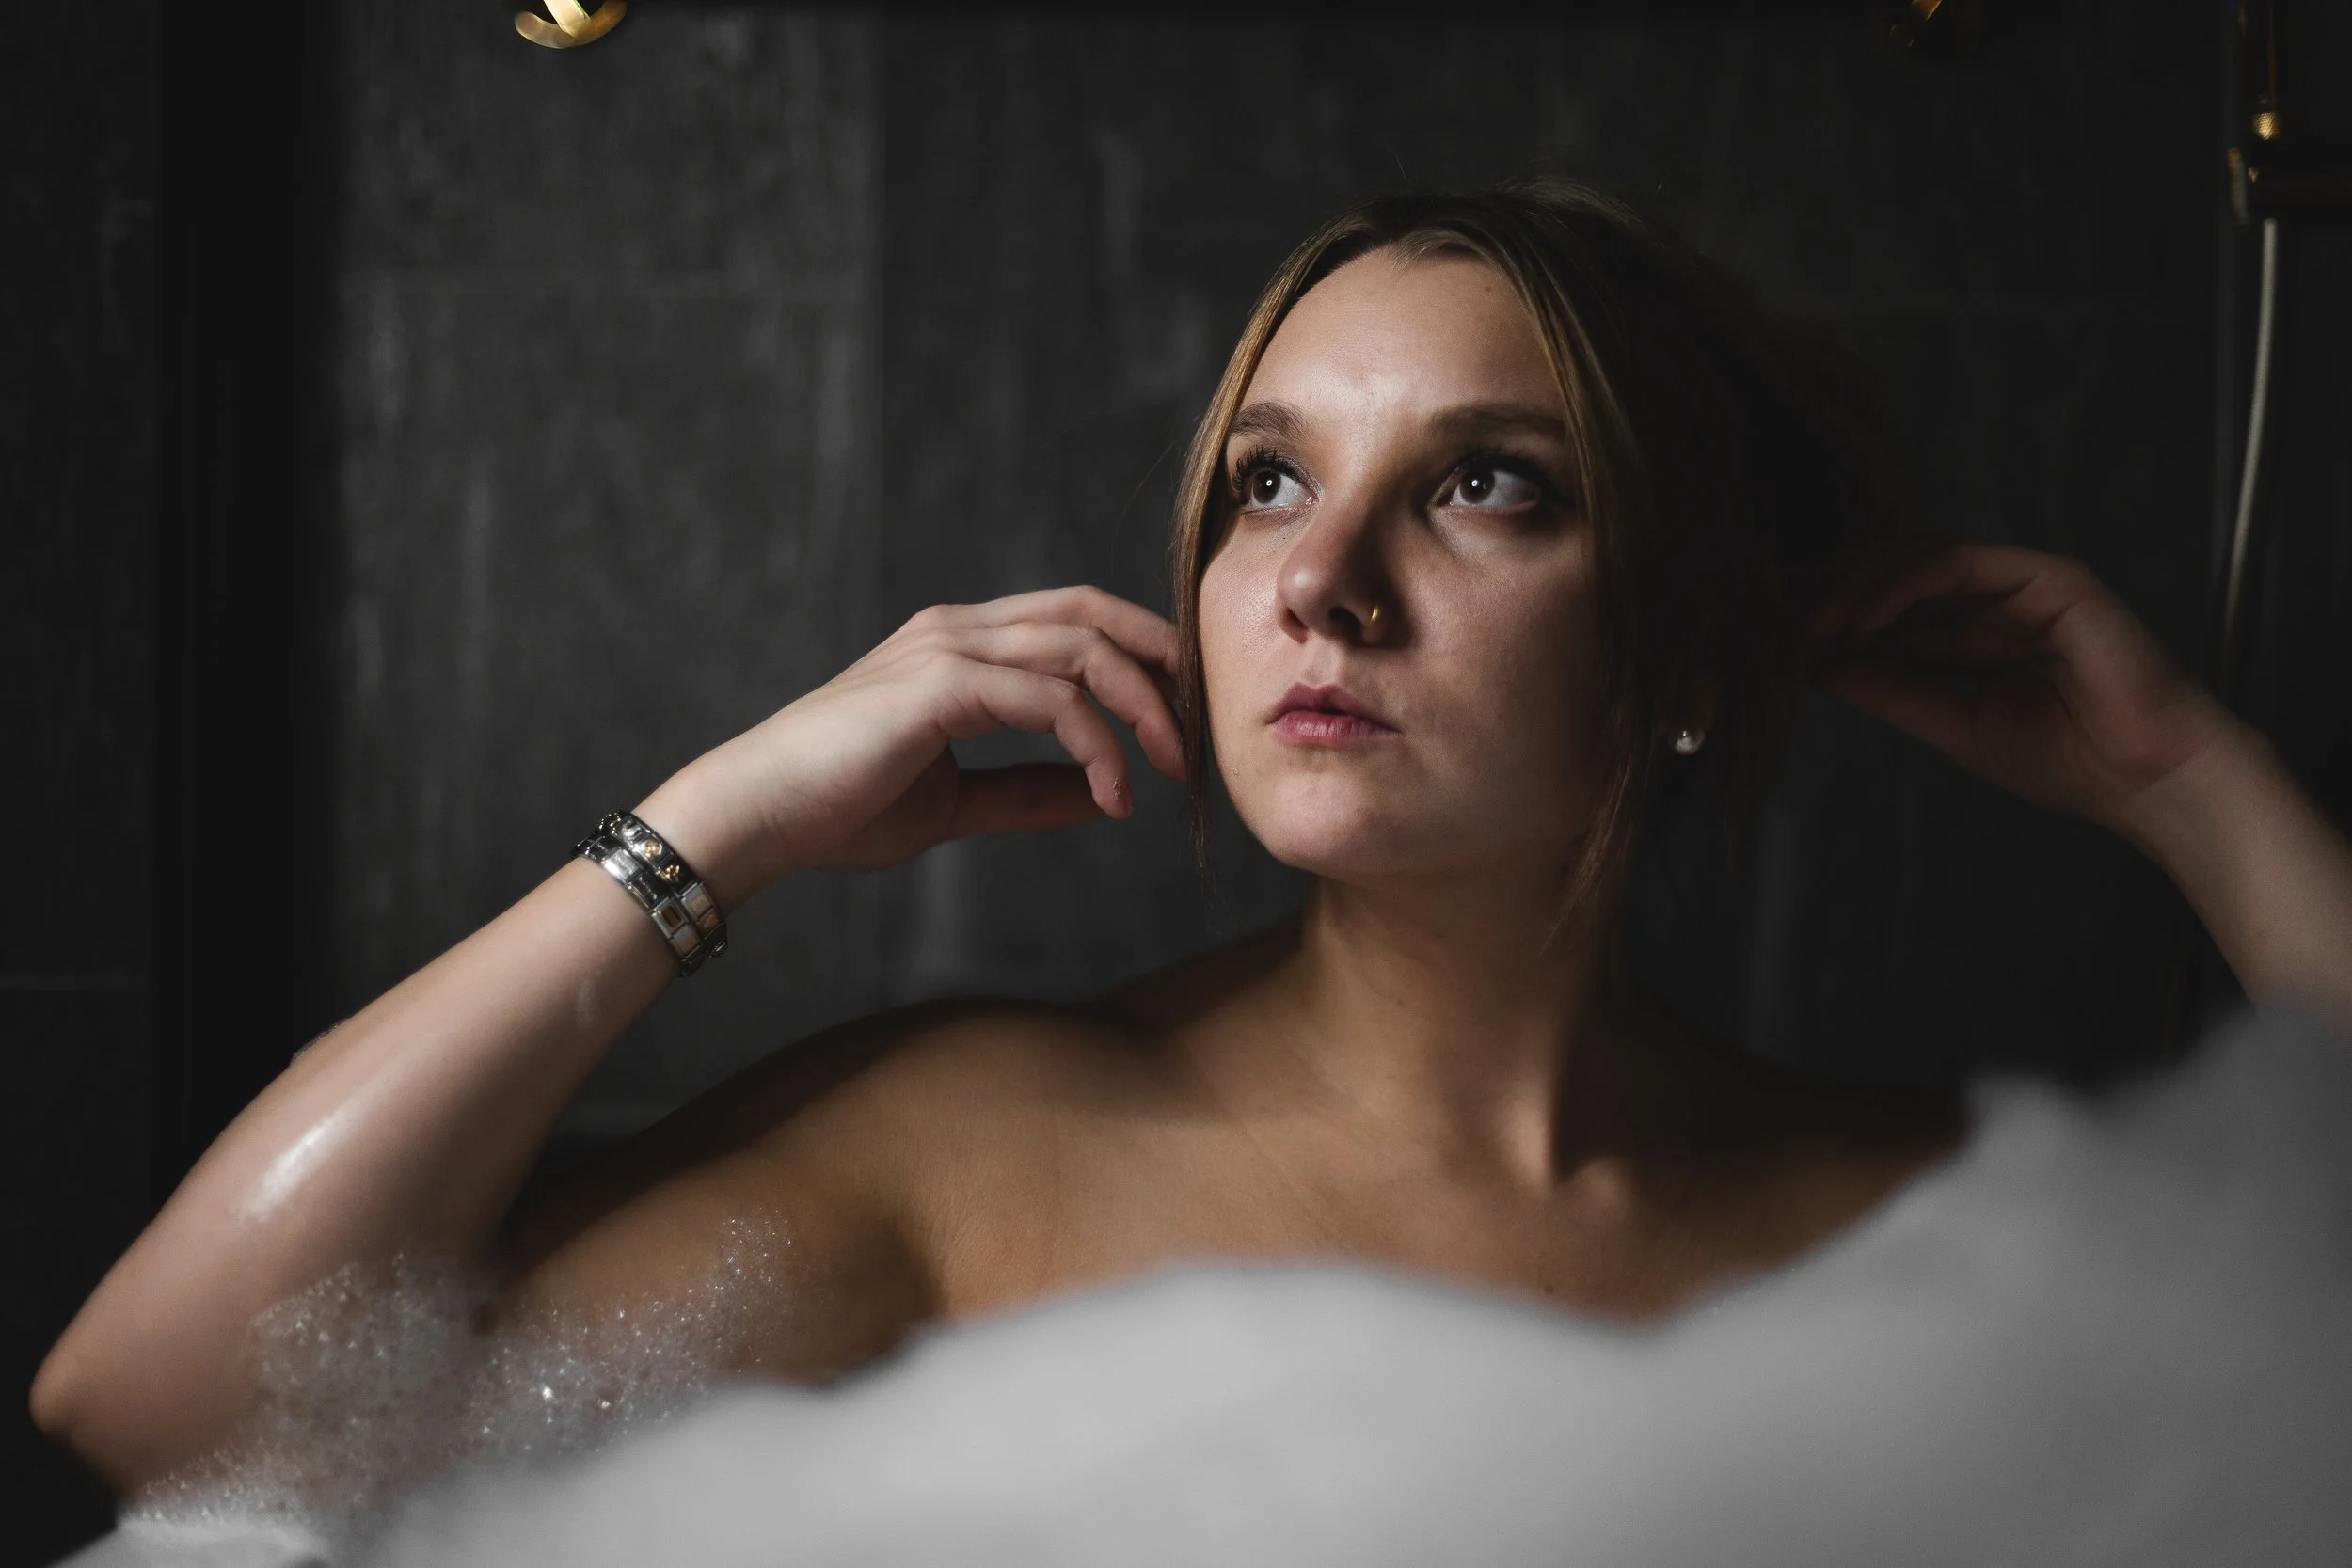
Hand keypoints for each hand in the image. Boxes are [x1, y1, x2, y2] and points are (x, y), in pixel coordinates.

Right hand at [642, 587, 1186, 894]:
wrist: (758, 816)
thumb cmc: (838, 808)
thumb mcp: (955, 802)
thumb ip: (1027, 791)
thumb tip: (1103, 792)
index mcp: (960, 646)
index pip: (1073, 618)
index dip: (1138, 654)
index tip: (1177, 717)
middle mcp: (958, 631)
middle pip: (1092, 613)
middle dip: (1160, 663)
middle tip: (1195, 734)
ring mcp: (949, 649)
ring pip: (1083, 648)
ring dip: (1142, 708)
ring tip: (1168, 769)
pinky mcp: (942, 683)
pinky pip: (1052, 698)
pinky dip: (1097, 744)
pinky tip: (1111, 794)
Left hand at [1808, 544, 2231, 837]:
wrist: (2148, 781)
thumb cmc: (2070, 763)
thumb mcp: (1953, 725)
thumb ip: (1891, 690)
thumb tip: (1820, 666)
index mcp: (1975, 634)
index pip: (1890, 605)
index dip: (1833, 614)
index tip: (1778, 637)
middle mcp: (1996, 602)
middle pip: (1897, 571)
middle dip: (1834, 589)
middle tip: (1779, 616)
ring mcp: (2023, 584)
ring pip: (1921, 558)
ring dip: (1858, 585)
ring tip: (1812, 622)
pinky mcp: (2050, 579)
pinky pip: (1962, 563)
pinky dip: (1906, 582)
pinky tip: (1864, 616)